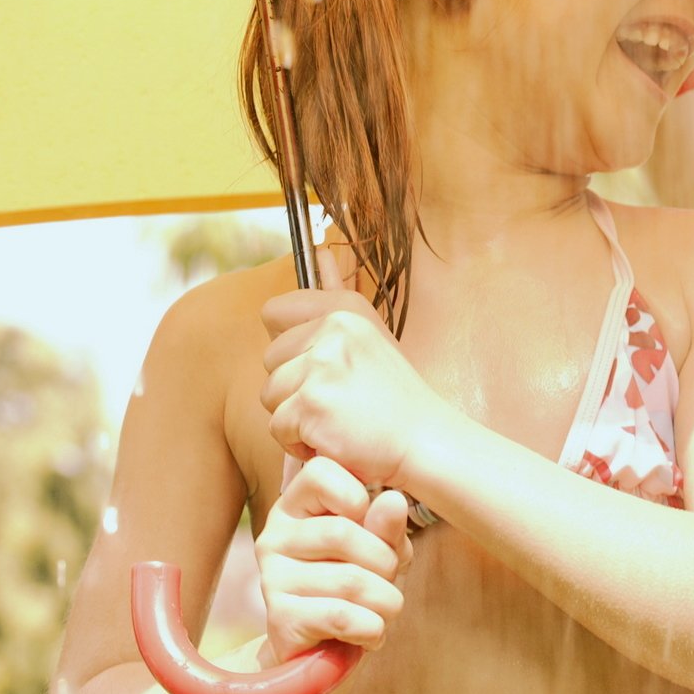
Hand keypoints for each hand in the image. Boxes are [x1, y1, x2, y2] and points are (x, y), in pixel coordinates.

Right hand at [256, 456, 412, 662]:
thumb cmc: (352, 585)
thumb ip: (385, 525)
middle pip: (344, 532)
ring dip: (386, 601)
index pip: (321, 471)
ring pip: (351, 580)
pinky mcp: (280, 619)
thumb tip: (393, 501)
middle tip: (391, 580)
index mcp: (295, 506)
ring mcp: (272, 578)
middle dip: (386, 562)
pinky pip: (342, 616)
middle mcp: (275, 536)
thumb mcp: (377, 549)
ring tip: (386, 610)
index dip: (359, 496)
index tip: (371, 523)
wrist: (322, 651)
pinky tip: (372, 632)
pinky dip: (372, 628)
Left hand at [260, 245, 461, 491]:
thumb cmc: (395, 398)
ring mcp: (322, 367)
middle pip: (268, 360)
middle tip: (335, 401)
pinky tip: (333, 440)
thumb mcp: (371, 336)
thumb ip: (337, 294)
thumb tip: (321, 248)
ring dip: (295, 418)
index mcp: (345, 311)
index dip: (290, 346)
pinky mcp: (312, 406)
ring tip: (336, 421)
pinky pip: (277, 428)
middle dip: (292, 388)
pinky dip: (299, 445)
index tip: (320, 365)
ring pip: (269, 396)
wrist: (425, 444)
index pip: (274, 312)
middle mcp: (333, 331)